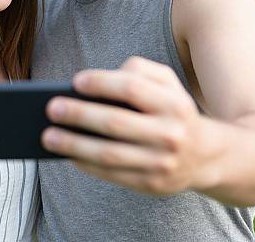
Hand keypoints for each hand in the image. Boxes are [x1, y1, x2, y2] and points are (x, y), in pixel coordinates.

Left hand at [41, 57, 209, 195]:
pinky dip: (86, 165)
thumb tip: (97, 81)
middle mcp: (170, 133)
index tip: (75, 81)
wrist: (206, 154)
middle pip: (116, 123)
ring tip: (48, 137)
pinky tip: (68, 155)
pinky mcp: (152, 185)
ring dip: (74, 145)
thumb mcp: (166, 81)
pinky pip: (113, 175)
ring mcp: (161, 163)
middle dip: (79, 115)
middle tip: (51, 108)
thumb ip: (138, 69)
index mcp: (172, 103)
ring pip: (110, 154)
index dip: (102, 83)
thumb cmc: (172, 108)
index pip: (132, 88)